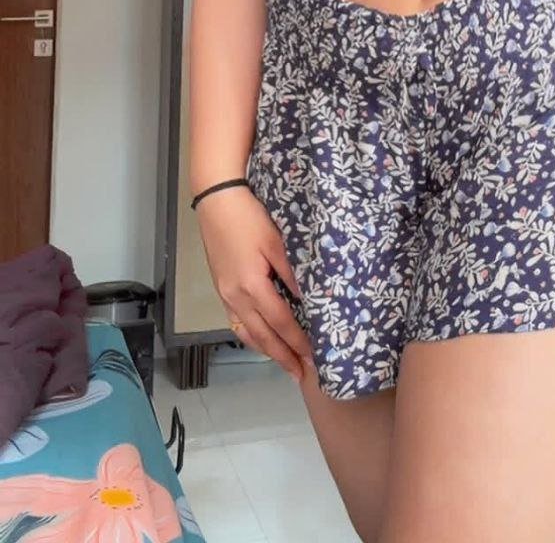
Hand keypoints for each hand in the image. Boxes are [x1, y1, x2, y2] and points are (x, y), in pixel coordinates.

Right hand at [194, 187, 314, 382]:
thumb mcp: (276, 242)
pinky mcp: (222, 289)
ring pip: (247, 332)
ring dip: (267, 350)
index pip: (281, 322)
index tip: (314, 356)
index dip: (298, 341)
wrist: (217, 202)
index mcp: (252, 286)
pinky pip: (238, 322)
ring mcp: (225, 295)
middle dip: (283, 356)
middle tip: (302, 374)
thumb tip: (310, 298)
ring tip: (286, 363)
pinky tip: (262, 340)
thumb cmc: (249, 218)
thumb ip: (292, 273)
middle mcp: (236, 297)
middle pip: (262, 336)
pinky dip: (252, 336)